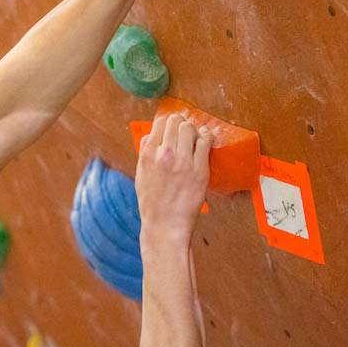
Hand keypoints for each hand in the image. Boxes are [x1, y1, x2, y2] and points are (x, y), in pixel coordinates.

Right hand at [136, 113, 211, 245]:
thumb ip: (144, 154)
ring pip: (190, 128)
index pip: (159, 123)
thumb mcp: (140, 176)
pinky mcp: (200, 169)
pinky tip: (206, 139)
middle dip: (181, 123)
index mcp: (148, 154)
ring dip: (194, 129)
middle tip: (186, 130)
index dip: (167, 123)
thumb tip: (151, 137)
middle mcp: (165, 154)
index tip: (173, 128)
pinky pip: (205, 141)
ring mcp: (183, 161)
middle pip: (175, 121)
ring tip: (196, 137)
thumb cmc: (152, 204)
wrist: (165, 225)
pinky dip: (207, 136)